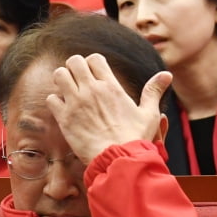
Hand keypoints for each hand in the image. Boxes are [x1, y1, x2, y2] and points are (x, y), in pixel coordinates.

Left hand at [47, 53, 171, 162]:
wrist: (117, 158)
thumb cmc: (135, 138)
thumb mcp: (149, 113)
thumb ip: (153, 92)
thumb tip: (166, 75)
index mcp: (111, 86)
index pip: (94, 58)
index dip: (91, 63)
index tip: (93, 74)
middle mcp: (91, 90)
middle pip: (74, 61)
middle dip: (73, 67)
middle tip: (76, 80)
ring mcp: (76, 103)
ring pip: (59, 75)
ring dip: (61, 80)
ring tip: (67, 90)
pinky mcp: (64, 118)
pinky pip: (51, 99)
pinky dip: (54, 101)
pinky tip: (62, 109)